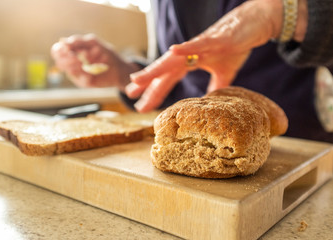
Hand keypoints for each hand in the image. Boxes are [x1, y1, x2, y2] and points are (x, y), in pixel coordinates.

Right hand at [51, 34, 139, 90]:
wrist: (119, 68)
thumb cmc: (106, 53)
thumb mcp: (93, 43)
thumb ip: (79, 41)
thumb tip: (64, 42)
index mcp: (72, 52)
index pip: (57, 51)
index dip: (59, 50)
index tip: (68, 48)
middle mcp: (72, 64)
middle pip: (59, 61)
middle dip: (68, 58)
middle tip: (80, 55)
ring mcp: (77, 74)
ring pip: (69, 69)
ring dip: (77, 63)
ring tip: (88, 59)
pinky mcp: (84, 82)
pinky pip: (80, 78)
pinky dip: (86, 72)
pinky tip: (96, 67)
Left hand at [126, 0, 284, 111]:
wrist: (253, 24)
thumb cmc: (236, 46)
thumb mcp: (225, 73)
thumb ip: (215, 87)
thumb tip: (209, 102)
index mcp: (190, 62)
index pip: (168, 80)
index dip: (154, 92)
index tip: (141, 105)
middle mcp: (189, 53)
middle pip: (164, 70)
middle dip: (146, 83)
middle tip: (129, 95)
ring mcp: (199, 45)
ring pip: (173, 59)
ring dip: (155, 69)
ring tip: (138, 79)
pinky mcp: (214, 39)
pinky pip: (197, 43)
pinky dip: (185, 47)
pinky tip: (172, 51)